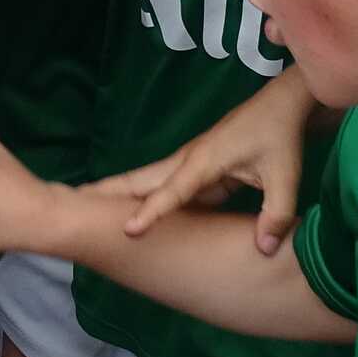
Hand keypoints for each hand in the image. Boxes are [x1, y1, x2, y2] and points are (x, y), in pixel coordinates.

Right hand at [84, 67, 314, 253]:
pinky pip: (165, 188)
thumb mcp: (286, 177)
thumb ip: (275, 215)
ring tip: (86, 209)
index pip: (172, 191)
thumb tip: (262, 251)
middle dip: (109, 192)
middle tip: (72, 206)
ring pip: (149, 182)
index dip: (151, 212)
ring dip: (119, 193)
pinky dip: (144, 198)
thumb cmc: (282, 137)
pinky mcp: (196, 168)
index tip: (126, 230)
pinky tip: (130, 213)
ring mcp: (190, 163)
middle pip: (143, 180)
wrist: (283, 105)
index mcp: (205, 160)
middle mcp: (189, 160)